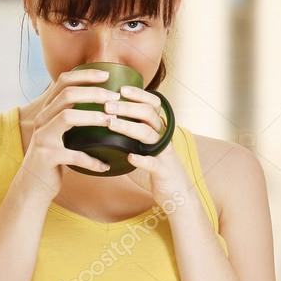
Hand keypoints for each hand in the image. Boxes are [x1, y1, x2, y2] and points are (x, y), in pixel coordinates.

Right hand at [18, 69, 117, 199]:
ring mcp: (42, 138)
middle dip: (94, 93)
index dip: (85, 75)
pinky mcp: (46, 157)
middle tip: (115, 97)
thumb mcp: (60, 133)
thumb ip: (72, 117)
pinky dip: (92, 160)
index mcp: (47, 111)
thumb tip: (100, 101)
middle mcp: (41, 120)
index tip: (107, 75)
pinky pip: (74, 155)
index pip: (63, 82)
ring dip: (93, 117)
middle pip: (67, 95)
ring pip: (68, 116)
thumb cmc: (53, 159)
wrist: (31, 187)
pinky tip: (105, 166)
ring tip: (112, 120)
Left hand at [104, 86, 193, 211]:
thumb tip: (103, 123)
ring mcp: (164, 152)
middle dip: (127, 107)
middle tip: (107, 105)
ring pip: (148, 134)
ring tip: (110, 123)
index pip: (153, 103)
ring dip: (128, 126)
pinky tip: (129, 157)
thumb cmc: (155, 167)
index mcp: (159, 128)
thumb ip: (130, 135)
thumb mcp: (144, 146)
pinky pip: (154, 162)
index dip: (139, 94)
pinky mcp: (163, 170)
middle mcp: (163, 136)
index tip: (121, 88)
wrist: (176, 192)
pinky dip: (142, 160)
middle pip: (148, 114)